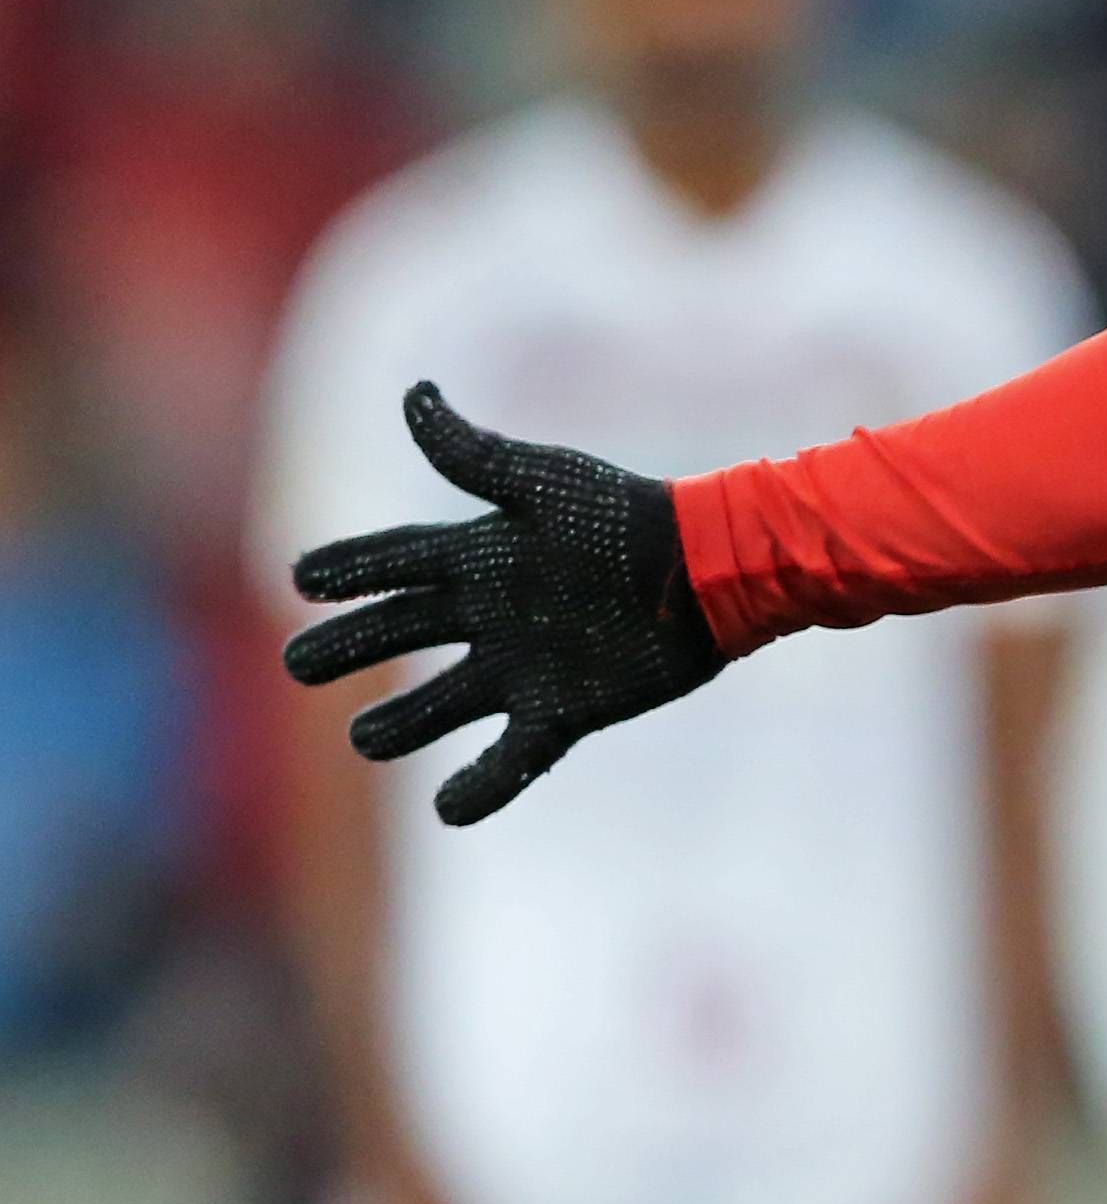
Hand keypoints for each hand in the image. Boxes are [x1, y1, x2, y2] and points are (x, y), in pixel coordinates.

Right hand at [284, 384, 724, 825]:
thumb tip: (412, 395)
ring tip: (364, 740)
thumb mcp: (543, 482)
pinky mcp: (564, 711)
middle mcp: (491, 613)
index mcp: (480, 554)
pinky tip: (447, 807)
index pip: (394, 561)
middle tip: (300, 664)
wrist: (708, 569)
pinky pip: (512, 757)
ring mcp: (524, 666)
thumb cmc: (627, 515)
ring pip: (442, 704)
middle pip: (399, 633)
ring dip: (401, 725)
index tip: (300, 579)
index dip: (348, 569)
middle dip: (347, 648)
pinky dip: (482, 787)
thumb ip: (472, 454)